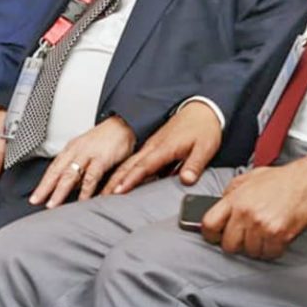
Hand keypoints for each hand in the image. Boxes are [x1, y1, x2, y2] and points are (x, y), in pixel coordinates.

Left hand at [29, 116, 136, 208]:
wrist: (123, 125)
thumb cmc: (105, 140)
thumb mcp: (86, 152)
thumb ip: (78, 169)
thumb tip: (68, 187)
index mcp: (70, 149)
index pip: (52, 168)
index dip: (43, 183)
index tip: (35, 197)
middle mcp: (76, 151)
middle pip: (56, 172)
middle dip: (45, 188)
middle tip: (37, 201)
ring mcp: (87, 154)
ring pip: (69, 175)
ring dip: (60, 191)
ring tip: (54, 205)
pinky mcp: (101, 158)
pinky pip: (91, 177)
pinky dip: (85, 190)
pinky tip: (81, 201)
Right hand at [106, 101, 220, 193]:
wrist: (202, 110)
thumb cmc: (203, 128)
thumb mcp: (205, 148)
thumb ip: (194, 165)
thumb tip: (187, 180)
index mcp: (164, 147)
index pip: (143, 166)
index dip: (130, 180)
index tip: (118, 191)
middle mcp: (154, 146)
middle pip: (129, 165)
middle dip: (114, 181)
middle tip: (102, 196)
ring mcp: (152, 146)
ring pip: (129, 163)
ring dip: (116, 177)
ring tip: (105, 191)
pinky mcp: (154, 146)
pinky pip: (136, 161)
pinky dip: (125, 171)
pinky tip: (121, 181)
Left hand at [201, 157, 306, 260]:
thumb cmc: (280, 179)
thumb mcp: (247, 179)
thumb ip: (230, 195)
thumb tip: (219, 210)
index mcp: (235, 199)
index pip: (209, 224)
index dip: (210, 235)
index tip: (215, 237)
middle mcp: (246, 214)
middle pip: (229, 245)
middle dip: (236, 244)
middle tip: (245, 237)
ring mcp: (263, 226)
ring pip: (250, 252)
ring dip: (256, 247)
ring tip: (263, 234)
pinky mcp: (280, 235)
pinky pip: (269, 254)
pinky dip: (272, 250)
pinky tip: (275, 238)